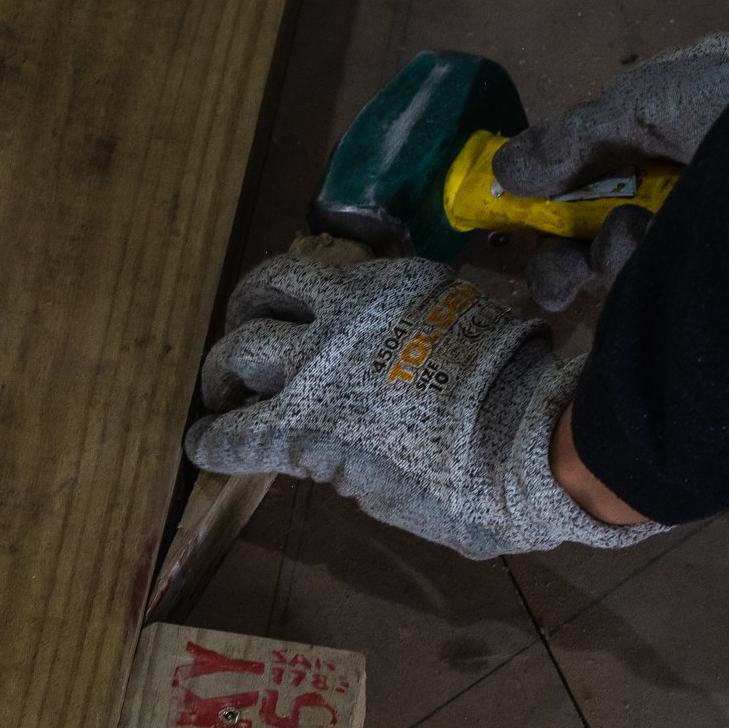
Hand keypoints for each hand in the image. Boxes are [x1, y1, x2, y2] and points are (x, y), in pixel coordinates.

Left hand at [184, 253, 665, 559]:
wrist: (525, 439)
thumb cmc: (527, 396)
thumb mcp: (480, 330)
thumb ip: (433, 335)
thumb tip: (404, 367)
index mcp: (398, 285)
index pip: (330, 279)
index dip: (304, 298)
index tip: (298, 315)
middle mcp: (349, 310)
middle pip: (269, 290)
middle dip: (247, 316)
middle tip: (241, 345)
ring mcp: (320, 366)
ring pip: (241, 350)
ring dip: (222, 371)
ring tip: (216, 393)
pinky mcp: (303, 428)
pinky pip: (238, 432)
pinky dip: (214, 440)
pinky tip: (201, 447)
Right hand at [495, 0, 728, 310]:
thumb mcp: (646, 102)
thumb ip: (574, 137)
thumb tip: (504, 171)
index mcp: (636, 163)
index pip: (572, 206)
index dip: (542, 226)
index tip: (518, 236)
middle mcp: (664, 208)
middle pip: (591, 257)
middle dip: (564, 272)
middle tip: (557, 288)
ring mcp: (699, 244)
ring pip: (628, 280)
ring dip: (614, 264)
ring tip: (636, 236)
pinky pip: (676, 304)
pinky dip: (653, 291)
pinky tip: (661, 268)